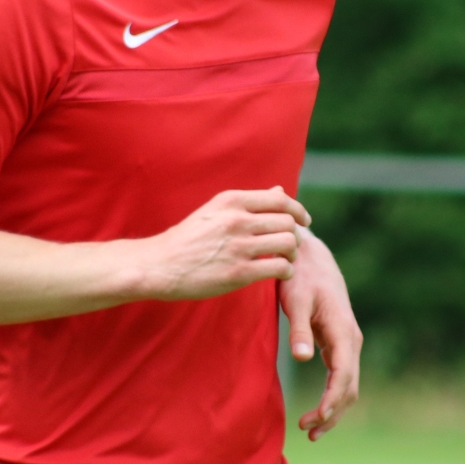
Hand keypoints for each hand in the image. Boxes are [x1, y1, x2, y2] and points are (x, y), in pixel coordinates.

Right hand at [141, 188, 311, 300]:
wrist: (160, 264)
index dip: (298, 210)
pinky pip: (278, 267)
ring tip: (286, 259)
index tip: (304, 221)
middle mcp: (237, 219)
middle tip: (291, 245)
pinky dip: (286, 271)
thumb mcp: (215, 210)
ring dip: (293, 253)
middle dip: (295, 234)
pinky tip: (281, 273)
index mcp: (231, 200)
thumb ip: (249, 202)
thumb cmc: (188, 238)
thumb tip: (279, 189)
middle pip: (287, 222)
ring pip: (288, 243)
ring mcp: (238, 246)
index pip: (280, 199)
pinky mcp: (239, 272)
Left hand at [279, 227, 361, 439]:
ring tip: (311, 430)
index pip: (343, 373)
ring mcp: (348, 342)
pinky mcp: (339, 343)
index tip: (317, 418)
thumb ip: (298, 329)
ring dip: (333, 409)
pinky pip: (341, 376)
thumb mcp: (295, 300)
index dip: (332, 399)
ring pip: (348, 384)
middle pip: (349, 385)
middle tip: (307, 430)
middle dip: (332, 411)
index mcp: (343, 329)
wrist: (310, 258)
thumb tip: (302, 359)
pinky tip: (319, 411)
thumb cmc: (300, 277)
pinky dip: (332, 396)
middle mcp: (351, 339)